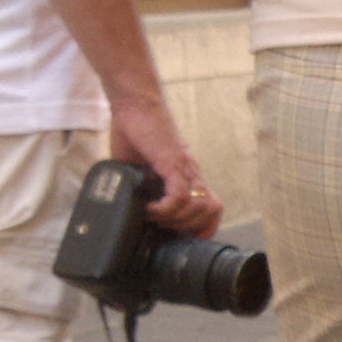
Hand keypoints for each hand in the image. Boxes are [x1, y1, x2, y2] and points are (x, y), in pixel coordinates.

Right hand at [102, 85, 221, 235]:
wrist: (134, 105)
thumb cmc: (136, 132)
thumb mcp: (139, 167)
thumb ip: (141, 185)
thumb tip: (128, 207)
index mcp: (186, 176)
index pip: (212, 207)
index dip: (204, 226)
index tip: (183, 236)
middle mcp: (191, 173)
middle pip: (209, 211)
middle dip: (186, 227)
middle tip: (162, 227)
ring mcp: (184, 168)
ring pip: (198, 207)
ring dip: (176, 220)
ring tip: (155, 217)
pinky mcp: (173, 162)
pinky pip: (180, 195)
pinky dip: (165, 209)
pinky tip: (150, 208)